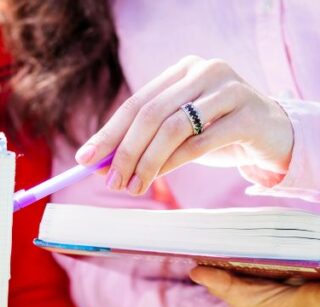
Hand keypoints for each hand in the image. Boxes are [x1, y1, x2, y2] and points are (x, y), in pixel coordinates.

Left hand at [76, 56, 293, 194]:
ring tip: (133, 185)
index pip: (135, 103)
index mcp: (182, 70)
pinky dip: (173, 163)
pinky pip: (200, 142)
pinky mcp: (249, 114)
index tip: (85, 159)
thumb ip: (141, 138)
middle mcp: (205, 71)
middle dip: (125, 151)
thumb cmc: (215, 131)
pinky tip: (158, 178)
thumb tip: (96, 162)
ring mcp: (230, 90)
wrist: (271, 134)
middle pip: (151, 114)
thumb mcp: (177, 130)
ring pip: (173, 128)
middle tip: (110, 181)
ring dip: (147, 162)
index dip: (108, 133)